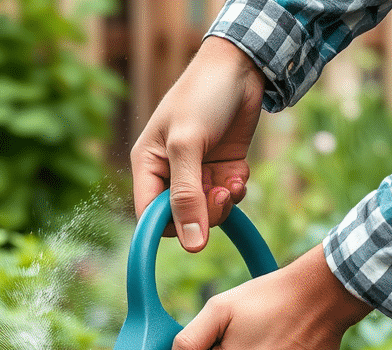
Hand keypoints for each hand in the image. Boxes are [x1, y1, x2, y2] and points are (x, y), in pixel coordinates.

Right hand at [131, 36, 265, 250]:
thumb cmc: (203, 95)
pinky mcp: (221, 167)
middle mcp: (170, 173)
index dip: (169, 228)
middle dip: (203, 214)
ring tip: (232, 185)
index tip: (191, 235)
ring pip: (206, 210)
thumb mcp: (187, 145)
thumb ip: (186, 195)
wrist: (243, 63)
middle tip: (219, 196)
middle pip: (180, 217)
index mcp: (148, 165)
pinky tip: (240, 175)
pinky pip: (226, 196)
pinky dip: (236, 191)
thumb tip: (192, 244)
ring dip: (222, 204)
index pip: (149, 215)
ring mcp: (197, 171)